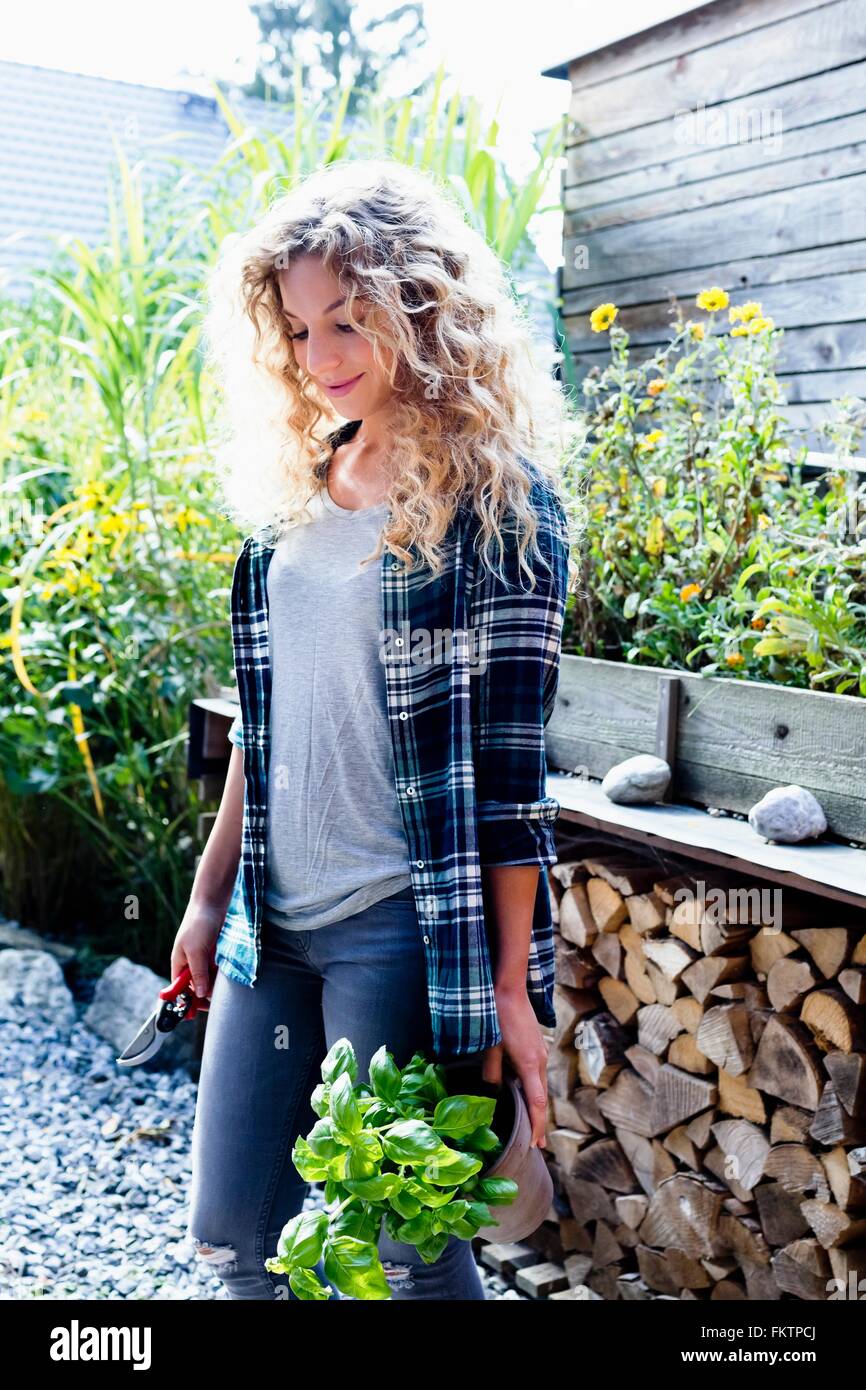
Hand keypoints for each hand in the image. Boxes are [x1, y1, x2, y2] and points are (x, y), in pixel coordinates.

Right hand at [171, 900, 222, 1003]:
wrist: (214, 902)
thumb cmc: (199, 924)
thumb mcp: (196, 951)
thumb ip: (197, 973)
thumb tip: (199, 994)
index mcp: (179, 964)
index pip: (179, 989)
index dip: (186, 1001)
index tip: (195, 1013)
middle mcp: (190, 963)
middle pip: (195, 987)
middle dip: (204, 996)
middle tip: (215, 1003)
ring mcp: (203, 958)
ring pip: (208, 979)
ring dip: (214, 986)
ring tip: (223, 991)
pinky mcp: (215, 953)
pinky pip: (218, 970)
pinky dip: (222, 976)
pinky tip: (228, 979)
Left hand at [480, 985, 549, 1147]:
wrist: (510, 987)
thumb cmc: (498, 1014)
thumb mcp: (490, 1045)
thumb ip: (492, 1071)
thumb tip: (492, 1093)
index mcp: (530, 1064)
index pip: (538, 1104)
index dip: (538, 1127)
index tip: (537, 1145)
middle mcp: (540, 1060)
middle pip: (543, 1098)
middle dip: (540, 1122)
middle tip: (537, 1146)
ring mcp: (541, 1052)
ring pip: (541, 1086)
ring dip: (537, 1106)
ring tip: (533, 1125)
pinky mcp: (537, 1045)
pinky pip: (538, 1074)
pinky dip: (535, 1090)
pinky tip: (526, 1095)